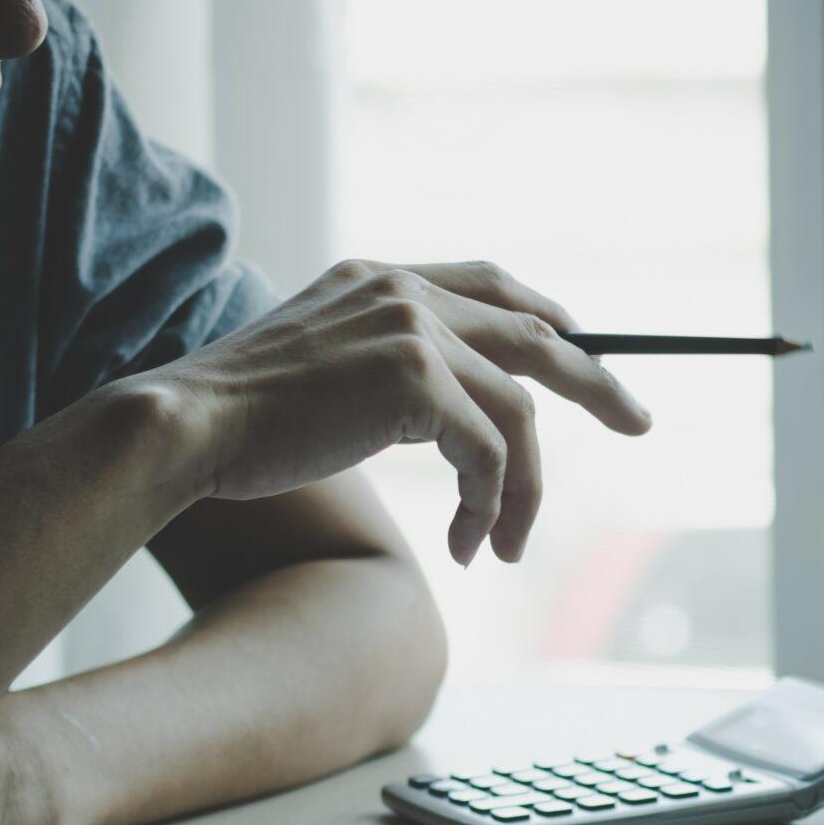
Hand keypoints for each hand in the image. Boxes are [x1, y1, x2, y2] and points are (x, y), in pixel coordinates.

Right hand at [129, 260, 650, 565]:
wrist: (184, 426)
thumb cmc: (242, 419)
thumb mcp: (325, 366)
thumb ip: (390, 365)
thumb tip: (454, 411)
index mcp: (381, 278)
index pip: (492, 284)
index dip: (551, 318)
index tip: (586, 348)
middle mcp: (405, 293)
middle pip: (537, 336)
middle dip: (596, 383)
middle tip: (639, 423)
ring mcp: (413, 331)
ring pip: (518, 414)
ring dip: (523, 491)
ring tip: (505, 546)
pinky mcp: (416, 382)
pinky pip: (490, 455)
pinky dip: (490, 507)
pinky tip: (467, 544)